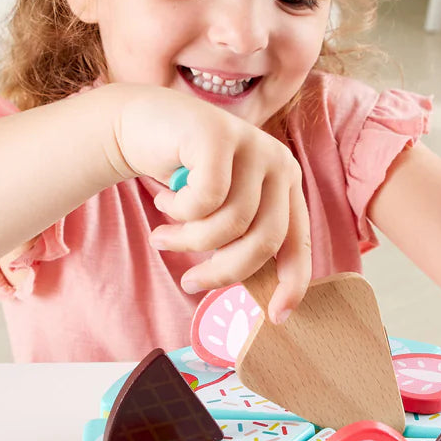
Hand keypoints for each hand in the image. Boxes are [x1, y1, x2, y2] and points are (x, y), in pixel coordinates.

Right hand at [109, 84, 310, 321]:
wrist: (140, 124)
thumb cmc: (183, 176)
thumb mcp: (221, 210)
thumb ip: (241, 238)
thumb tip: (257, 295)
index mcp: (286, 184)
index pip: (299, 241)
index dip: (292, 282)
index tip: (276, 316)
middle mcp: (279, 162)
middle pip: (265, 240)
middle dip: (223, 271)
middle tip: (190, 282)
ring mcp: (253, 145)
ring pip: (231, 224)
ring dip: (190, 241)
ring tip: (166, 235)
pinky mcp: (220, 135)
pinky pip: (204, 200)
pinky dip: (179, 212)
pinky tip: (165, 200)